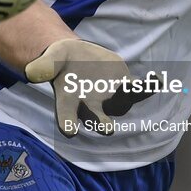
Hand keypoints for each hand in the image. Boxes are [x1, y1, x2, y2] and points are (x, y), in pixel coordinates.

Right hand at [25, 38, 152, 136]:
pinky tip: (158, 79)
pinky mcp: (124, 85)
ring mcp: (109, 98)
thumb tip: (32, 72)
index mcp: (69, 104)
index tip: (69, 131)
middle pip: (97, 118)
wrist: (76, 59)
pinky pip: (138, 89)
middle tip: (107, 128)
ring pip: (122, 103)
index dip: (67, 124)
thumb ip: (44, 67)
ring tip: (141, 87)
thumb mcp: (50, 60)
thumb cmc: (59, 62)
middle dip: (102, 123)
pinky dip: (148, 86)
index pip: (66, 117)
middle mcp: (91, 107)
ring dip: (131, 97)